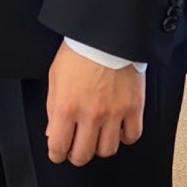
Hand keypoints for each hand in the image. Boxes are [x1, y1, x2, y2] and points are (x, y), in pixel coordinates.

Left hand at [46, 41, 144, 166]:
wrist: (107, 32)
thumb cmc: (80, 49)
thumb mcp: (55, 76)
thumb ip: (53, 107)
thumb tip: (53, 132)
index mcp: (67, 106)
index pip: (58, 147)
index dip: (57, 154)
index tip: (59, 153)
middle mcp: (90, 114)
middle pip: (83, 155)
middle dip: (76, 155)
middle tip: (77, 148)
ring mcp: (114, 112)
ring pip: (107, 150)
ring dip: (100, 147)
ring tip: (98, 137)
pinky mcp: (134, 106)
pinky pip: (132, 136)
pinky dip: (125, 137)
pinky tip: (118, 129)